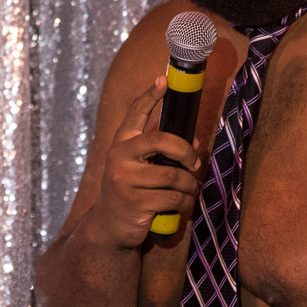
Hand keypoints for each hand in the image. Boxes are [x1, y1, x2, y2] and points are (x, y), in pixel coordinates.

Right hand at [86, 77, 201, 248]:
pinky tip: (183, 205)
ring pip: (174, 175)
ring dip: (189, 185)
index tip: (164, 79)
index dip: (151, 95)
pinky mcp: (135, 202)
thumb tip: (197, 143)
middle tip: (194, 163)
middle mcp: (119, 157)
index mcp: (121, 144)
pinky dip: (185, 202)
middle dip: (186, 151)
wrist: (109, 227)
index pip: (136, 114)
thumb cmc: (130, 192)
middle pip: (162, 140)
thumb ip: (161, 154)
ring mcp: (125, 180)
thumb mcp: (139, 169)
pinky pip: (173, 198)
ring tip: (190, 190)